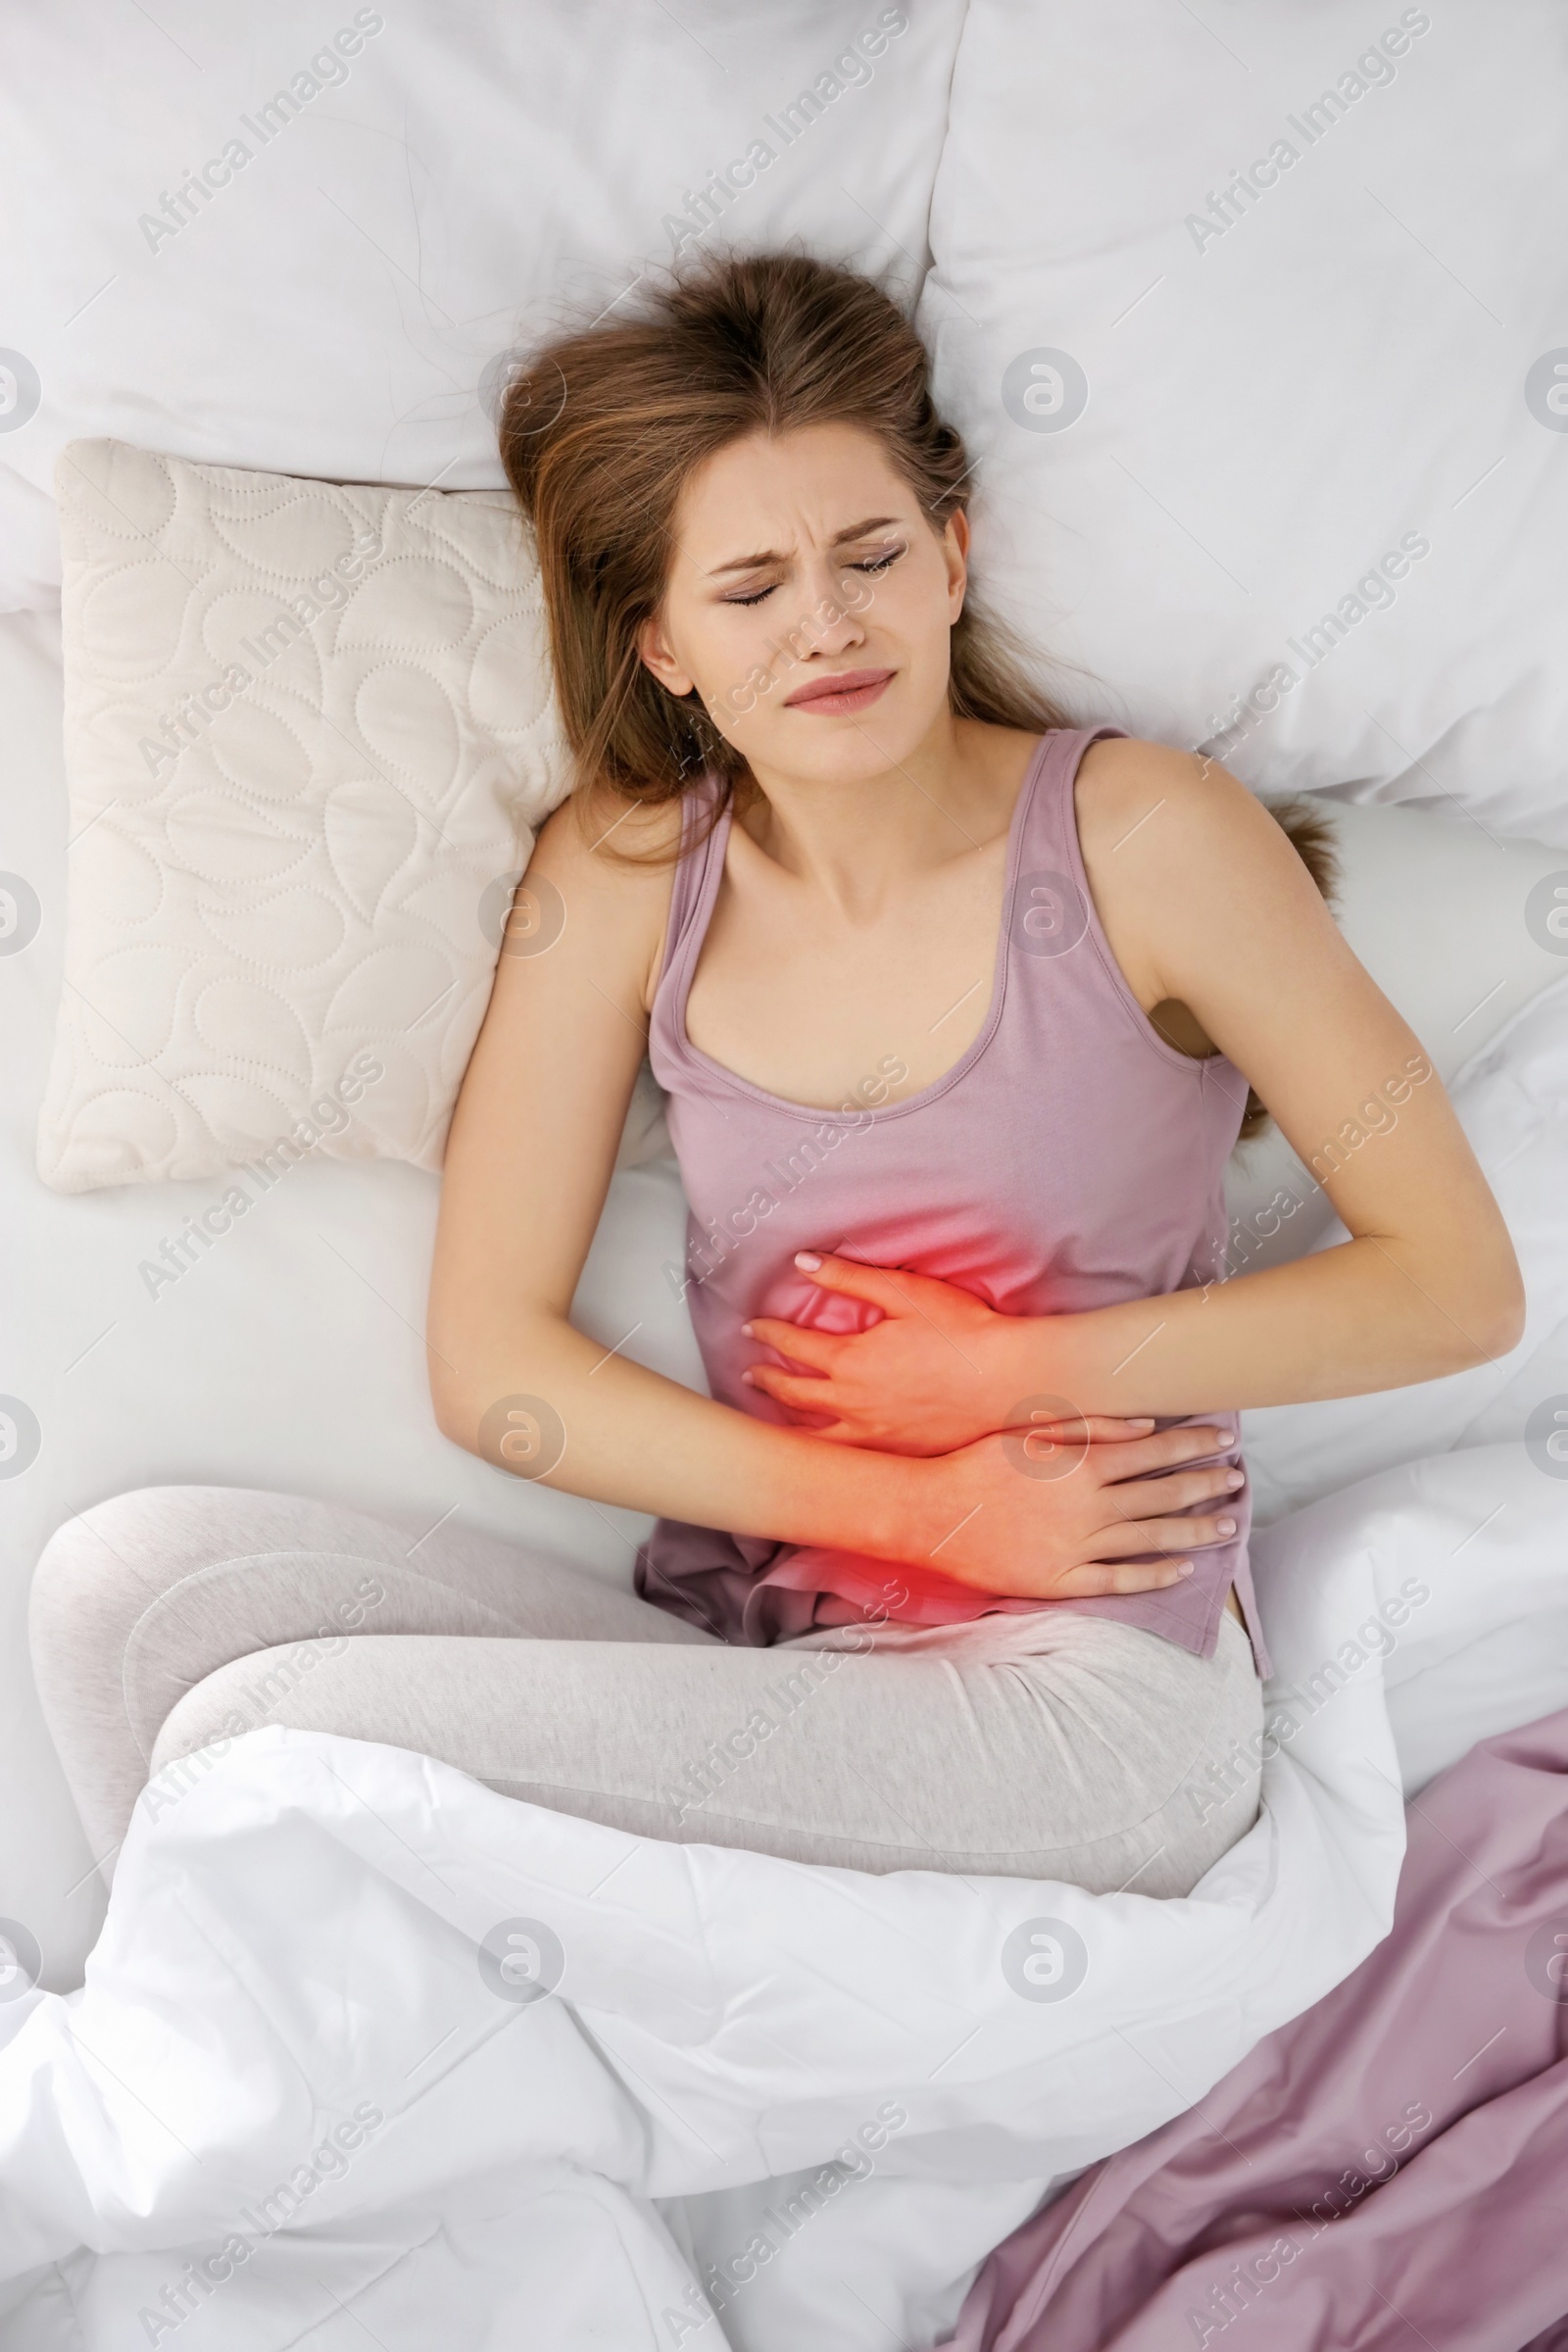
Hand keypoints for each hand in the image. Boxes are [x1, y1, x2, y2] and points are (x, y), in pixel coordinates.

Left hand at [743, 1250, 1045, 1454]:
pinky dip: (824, 1457)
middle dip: (768, 1379)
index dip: (770, 1333)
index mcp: (851, 1361)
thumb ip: (850, 1277)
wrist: (1009, 1383)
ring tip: (771, 1421)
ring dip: (786, 1425)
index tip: (753, 1327)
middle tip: (752, 1371)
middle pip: (795, 1395)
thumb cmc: (964, 1333)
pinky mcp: (898, 1457)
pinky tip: (823, 1454)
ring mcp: (874, 1437)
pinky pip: (847, 1462)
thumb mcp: (904, 1292)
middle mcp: (853, 1404)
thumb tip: (804, 1262)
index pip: (794, 1346)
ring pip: (813, 1437)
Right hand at [897, 1422, 1245, 1601]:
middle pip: (1163, 1494)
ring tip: (1225, 1525)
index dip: (1194, 1443)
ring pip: (1151, 1538)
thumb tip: (1145, 1424)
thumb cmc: (977, 1465)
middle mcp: (1088, 1506)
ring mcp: (1077, 1546)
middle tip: (1236, 1480)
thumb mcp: (1029, 1432)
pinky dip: (1154, 1574)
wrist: (931, 1515)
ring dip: (1193, 1530)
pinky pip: (1119, 1579)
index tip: (1223, 1438)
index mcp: (1082, 1464)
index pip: (1155, 1451)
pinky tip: (1181, 1568)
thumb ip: (1089, 1426)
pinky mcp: (1062, 1579)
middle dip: (1205, 1483)